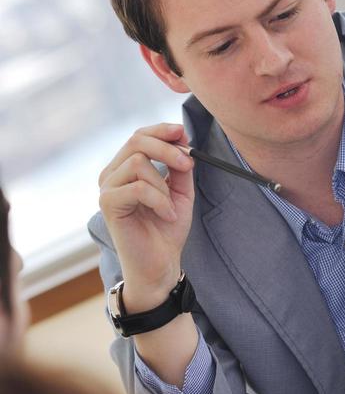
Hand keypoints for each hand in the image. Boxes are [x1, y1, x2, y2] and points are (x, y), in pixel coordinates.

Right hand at [98, 123, 194, 309]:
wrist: (160, 263)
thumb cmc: (167, 229)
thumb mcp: (180, 191)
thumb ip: (180, 166)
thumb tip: (183, 139)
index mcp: (126, 167)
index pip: (139, 136)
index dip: (161, 130)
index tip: (183, 133)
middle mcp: (112, 174)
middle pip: (136, 141)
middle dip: (167, 149)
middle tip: (188, 165)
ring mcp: (107, 188)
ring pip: (138, 164)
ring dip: (164, 185)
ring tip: (170, 207)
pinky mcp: (108, 204)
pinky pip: (139, 188)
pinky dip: (160, 200)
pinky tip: (166, 216)